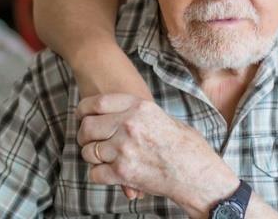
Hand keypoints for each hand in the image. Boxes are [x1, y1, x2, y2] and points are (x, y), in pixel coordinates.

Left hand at [77, 94, 238, 216]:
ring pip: (89, 151)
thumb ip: (141, 113)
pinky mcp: (123, 172)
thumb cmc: (185, 145)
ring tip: (102, 157)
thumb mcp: (163, 117)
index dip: (84, 108)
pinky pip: (95, 173)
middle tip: (88, 140)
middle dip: (84, 135)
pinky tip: (109, 172)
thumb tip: (124, 113)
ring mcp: (124, 149)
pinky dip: (99, 174)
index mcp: (139, 107)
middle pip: (88, 127)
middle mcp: (129, 125)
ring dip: (92, 155)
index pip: (98, 102)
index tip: (81, 114)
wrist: (196, 172)